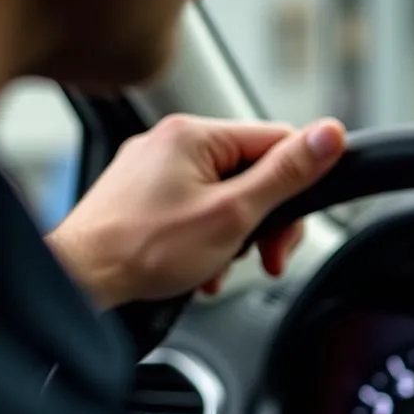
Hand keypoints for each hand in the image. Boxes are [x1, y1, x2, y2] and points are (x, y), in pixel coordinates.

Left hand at [46, 114, 345, 310]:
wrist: (85, 278)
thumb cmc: (146, 249)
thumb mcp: (234, 215)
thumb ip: (285, 176)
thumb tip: (328, 135)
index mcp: (196, 134)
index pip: (276, 140)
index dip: (298, 185)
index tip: (297, 223)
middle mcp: (173, 142)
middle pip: (252, 173)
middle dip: (267, 221)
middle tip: (268, 257)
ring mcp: (155, 169)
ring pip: (227, 196)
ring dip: (237, 237)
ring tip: (223, 265)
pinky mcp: (144, 196)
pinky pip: (197, 210)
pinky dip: (209, 240)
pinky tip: (203, 266)